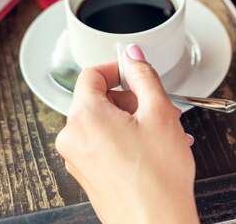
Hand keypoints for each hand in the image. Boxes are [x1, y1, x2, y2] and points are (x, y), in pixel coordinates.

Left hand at [55, 44, 198, 223]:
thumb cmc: (158, 178)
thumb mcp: (159, 112)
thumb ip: (143, 76)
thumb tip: (132, 56)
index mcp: (85, 116)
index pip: (92, 74)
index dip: (117, 69)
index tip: (135, 72)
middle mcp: (73, 137)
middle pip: (98, 100)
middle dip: (131, 100)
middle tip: (159, 109)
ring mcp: (77, 159)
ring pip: (104, 123)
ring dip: (132, 121)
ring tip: (162, 133)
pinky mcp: (88, 175)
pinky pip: (104, 145)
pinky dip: (126, 140)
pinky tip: (152, 150)